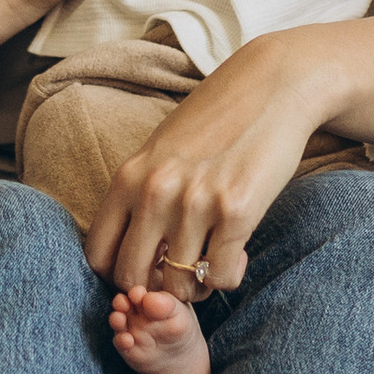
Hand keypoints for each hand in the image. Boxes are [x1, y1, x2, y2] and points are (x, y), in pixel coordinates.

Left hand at [82, 31, 336, 302]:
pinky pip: (219, 276)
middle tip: (178, 275)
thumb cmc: (218, 119)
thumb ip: (142, 193)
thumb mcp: (163, 150)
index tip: (144, 269)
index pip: (98, 255)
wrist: (274, 86)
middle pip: (132, 278)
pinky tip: (235, 254)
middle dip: (154, 288)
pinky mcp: (236, 212)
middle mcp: (155, 192)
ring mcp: (194, 204)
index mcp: (129, 176)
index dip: (119, 274)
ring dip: (195, 285)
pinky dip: (226, 276)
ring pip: (178, 284)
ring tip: (209, 262)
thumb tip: (132, 248)